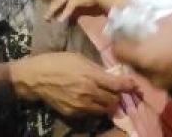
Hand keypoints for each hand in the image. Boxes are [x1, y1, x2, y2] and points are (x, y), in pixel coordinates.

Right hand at [9, 52, 137, 118]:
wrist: (35, 77)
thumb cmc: (57, 61)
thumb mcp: (78, 58)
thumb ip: (96, 68)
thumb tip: (111, 75)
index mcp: (91, 76)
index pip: (117, 85)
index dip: (129, 86)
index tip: (135, 86)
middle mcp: (89, 92)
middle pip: (114, 99)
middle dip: (118, 95)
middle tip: (117, 90)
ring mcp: (81, 105)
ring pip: (104, 109)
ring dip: (108, 103)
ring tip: (105, 96)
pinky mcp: (74, 113)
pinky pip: (91, 113)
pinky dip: (94, 107)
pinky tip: (90, 100)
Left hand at [111, 12, 171, 93]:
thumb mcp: (169, 17)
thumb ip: (146, 20)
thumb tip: (134, 18)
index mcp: (143, 57)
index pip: (117, 50)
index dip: (120, 38)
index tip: (128, 28)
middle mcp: (151, 76)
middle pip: (134, 61)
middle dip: (138, 48)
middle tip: (148, 34)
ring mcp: (167, 87)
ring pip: (151, 71)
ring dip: (154, 59)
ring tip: (168, 44)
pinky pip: (167, 78)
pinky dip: (170, 69)